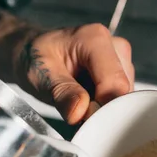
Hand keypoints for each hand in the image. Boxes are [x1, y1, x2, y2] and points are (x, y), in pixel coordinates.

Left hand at [15, 24, 134, 124]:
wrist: (33, 52)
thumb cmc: (36, 58)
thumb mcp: (40, 74)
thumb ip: (62, 93)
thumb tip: (79, 113)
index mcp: (95, 39)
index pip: (116, 84)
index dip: (102, 107)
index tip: (83, 118)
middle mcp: (114, 46)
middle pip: (123, 92)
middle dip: (102, 109)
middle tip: (76, 111)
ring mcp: (121, 60)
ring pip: (124, 98)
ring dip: (102, 108)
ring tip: (79, 100)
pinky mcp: (122, 73)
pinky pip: (120, 99)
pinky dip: (104, 106)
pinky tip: (87, 99)